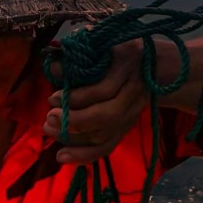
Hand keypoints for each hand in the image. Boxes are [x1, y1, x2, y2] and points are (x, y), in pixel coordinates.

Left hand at [42, 43, 148, 165]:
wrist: (153, 65)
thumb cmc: (117, 51)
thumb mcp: (100, 45)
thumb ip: (77, 57)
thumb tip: (54, 69)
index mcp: (128, 66)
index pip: (104, 90)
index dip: (76, 98)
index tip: (53, 98)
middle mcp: (134, 93)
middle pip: (106, 116)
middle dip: (74, 121)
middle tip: (49, 118)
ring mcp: (132, 114)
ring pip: (105, 135)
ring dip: (74, 138)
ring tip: (50, 130)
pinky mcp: (126, 128)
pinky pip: (107, 147)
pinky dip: (85, 155)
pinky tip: (64, 157)